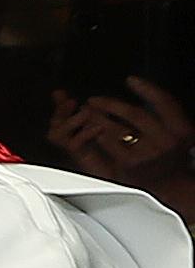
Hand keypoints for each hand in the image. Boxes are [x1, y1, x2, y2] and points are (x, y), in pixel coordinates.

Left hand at [54, 75, 193, 180]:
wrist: (171, 186)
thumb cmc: (174, 158)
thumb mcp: (180, 134)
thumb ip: (166, 116)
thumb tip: (145, 92)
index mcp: (181, 130)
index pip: (164, 102)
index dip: (147, 88)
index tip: (131, 80)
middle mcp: (165, 141)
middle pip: (135, 113)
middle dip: (111, 104)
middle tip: (95, 100)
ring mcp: (145, 154)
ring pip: (116, 128)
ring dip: (98, 117)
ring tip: (87, 112)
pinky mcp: (128, 166)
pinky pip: (108, 144)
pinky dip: (98, 134)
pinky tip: (92, 130)